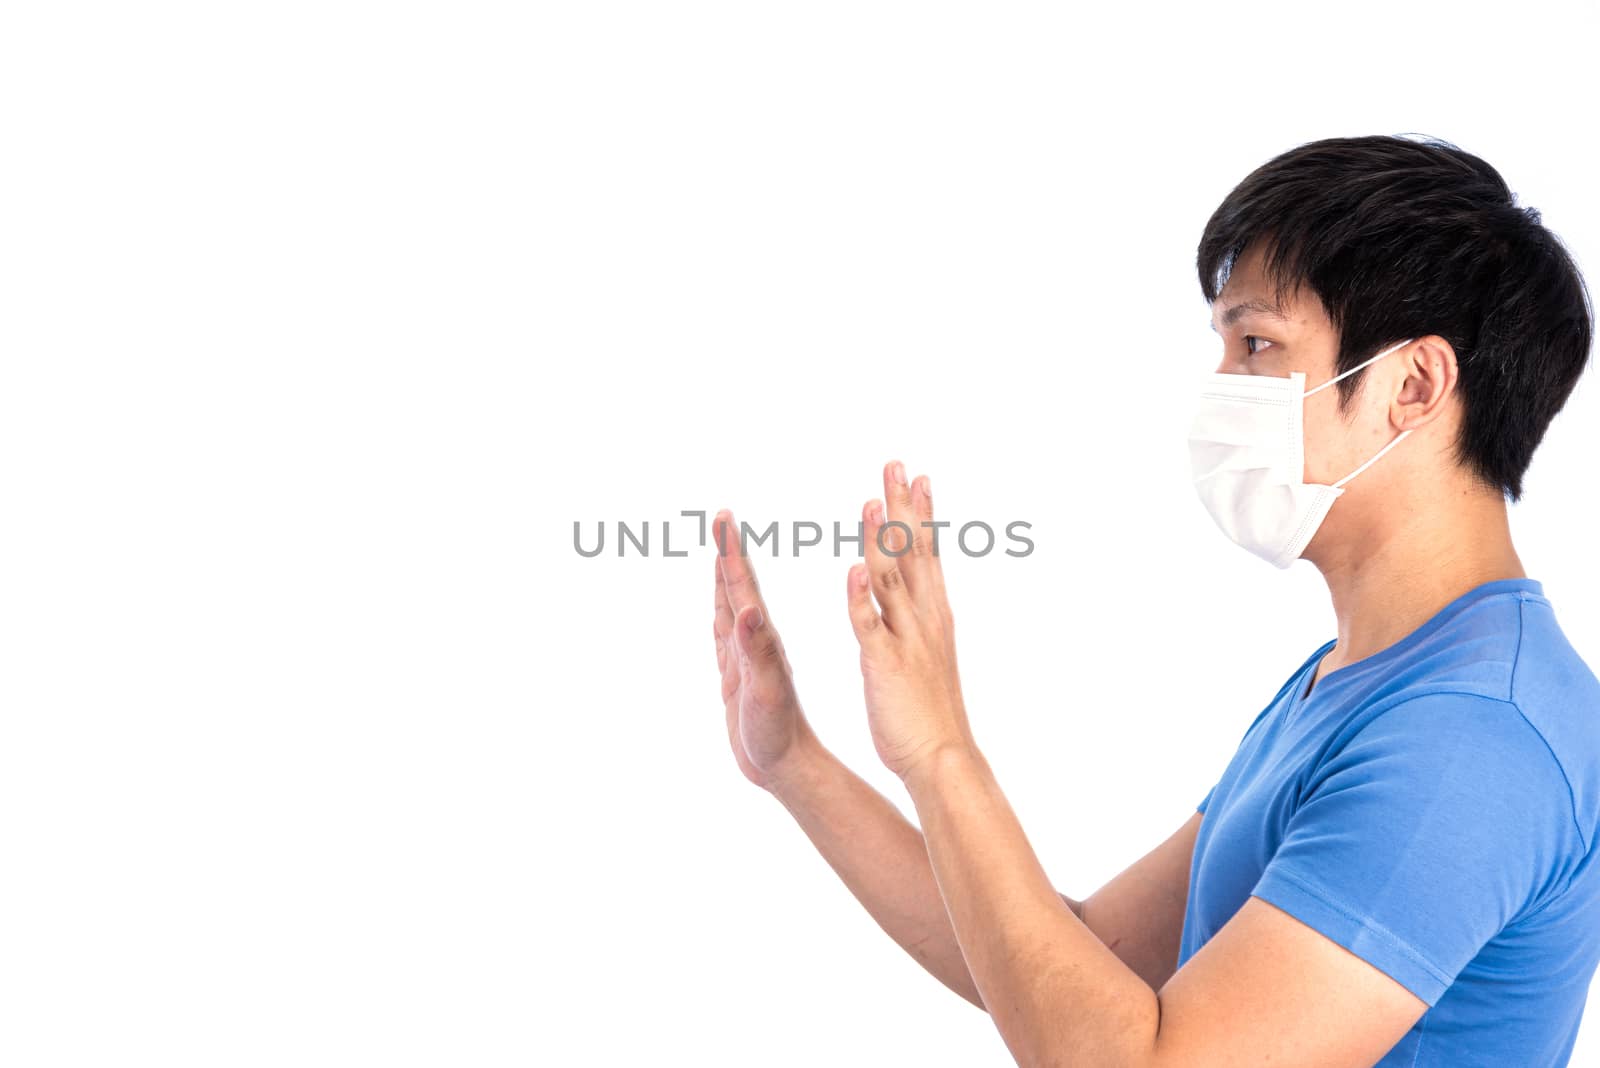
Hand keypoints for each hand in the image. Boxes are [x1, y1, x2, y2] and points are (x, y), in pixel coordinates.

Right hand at [711, 509, 818, 791]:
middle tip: (721, 516)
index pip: (744, 586)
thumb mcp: (766, 691)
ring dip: (726, 576)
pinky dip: (722, 612)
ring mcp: (748, 657)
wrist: (790, 766)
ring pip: (733, 606)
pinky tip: (724, 604)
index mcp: (763, 639)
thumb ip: (757, 651)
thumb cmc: (779, 734)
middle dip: (728, 552)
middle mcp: (756, 641)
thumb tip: (747, 608)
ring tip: (720, 548)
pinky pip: (727, 634)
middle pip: (738, 588)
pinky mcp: (740, 675)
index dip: (731, 552)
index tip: (724, 516)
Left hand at [846, 461, 974, 780]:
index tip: (918, 477)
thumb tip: (915, 602)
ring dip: (880, 539)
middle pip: (913, 553)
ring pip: (890, 579)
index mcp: (934, 616)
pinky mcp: (883, 663)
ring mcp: (905, 639)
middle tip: (895, 465)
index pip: (928, 553)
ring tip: (871, 501)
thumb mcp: (929, 657)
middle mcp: (924, 619)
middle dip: (903, 508)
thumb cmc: (932, 714)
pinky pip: (869, 624)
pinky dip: (861, 595)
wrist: (942, 757)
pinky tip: (853, 568)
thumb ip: (919, 625)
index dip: (922, 514)